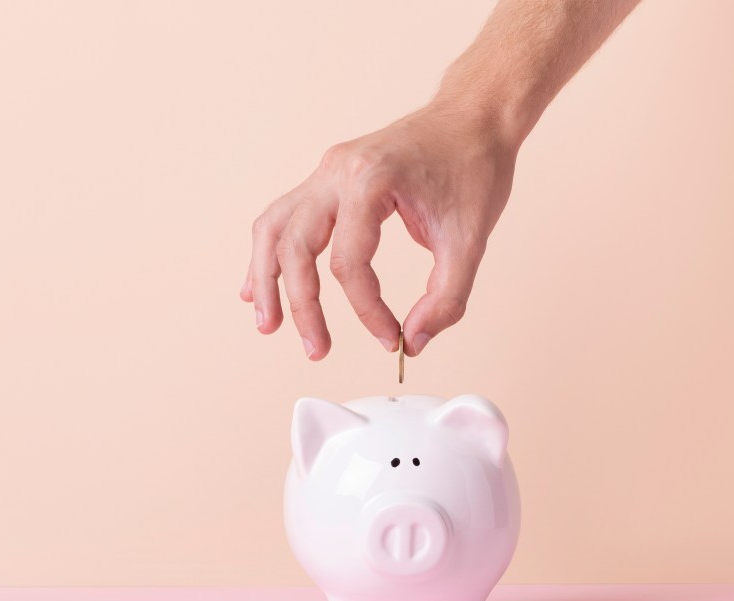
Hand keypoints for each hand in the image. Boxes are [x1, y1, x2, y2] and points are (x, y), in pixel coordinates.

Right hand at [240, 103, 516, 359]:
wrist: (473, 117)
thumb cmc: (474, 168)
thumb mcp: (470, 241)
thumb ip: (446, 299)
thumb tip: (413, 342)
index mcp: (371, 181)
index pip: (349, 263)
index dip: (367, 311)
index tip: (391, 338)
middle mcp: (337, 171)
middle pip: (296, 247)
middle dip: (302, 306)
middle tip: (318, 350)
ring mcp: (326, 170)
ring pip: (274, 228)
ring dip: (267, 279)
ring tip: (267, 324)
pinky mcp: (328, 177)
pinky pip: (284, 216)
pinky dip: (271, 252)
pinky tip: (260, 285)